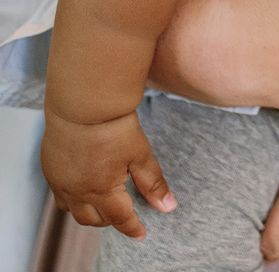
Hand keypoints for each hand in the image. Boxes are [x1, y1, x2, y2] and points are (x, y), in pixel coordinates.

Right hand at [40, 109, 175, 239]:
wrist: (83, 103)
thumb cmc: (114, 127)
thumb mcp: (140, 154)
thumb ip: (153, 183)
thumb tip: (168, 206)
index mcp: (101, 190)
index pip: (120, 218)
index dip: (132, 227)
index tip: (142, 234)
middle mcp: (77, 192)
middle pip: (94, 219)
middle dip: (111, 220)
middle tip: (125, 215)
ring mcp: (60, 182)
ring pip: (73, 210)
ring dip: (89, 212)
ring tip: (104, 206)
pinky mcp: (50, 169)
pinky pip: (60, 195)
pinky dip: (73, 199)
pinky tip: (83, 189)